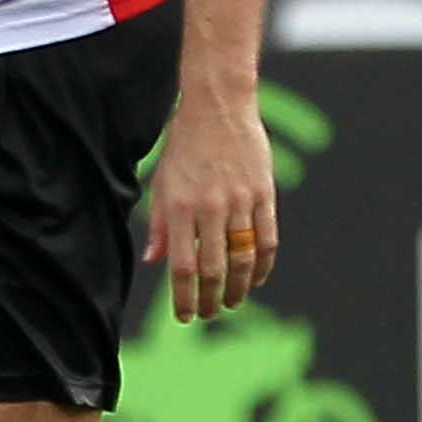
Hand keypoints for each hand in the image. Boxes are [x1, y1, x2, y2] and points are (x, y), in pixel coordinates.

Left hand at [144, 84, 277, 323]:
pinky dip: (263, 265)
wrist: (218, 106)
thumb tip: (154, 261)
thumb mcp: (162, 181)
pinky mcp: (263, 193)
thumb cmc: (184, 144)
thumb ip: (159, 224)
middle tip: (210, 314)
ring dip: (239, 289)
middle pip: (213, 269)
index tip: (185, 316)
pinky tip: (256, 279)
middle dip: (211, 300)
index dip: (184, 298)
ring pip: (243, 259)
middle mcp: (210, 208)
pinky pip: (267, 239)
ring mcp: (240, 201)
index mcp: (180, 207)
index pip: (182, 267)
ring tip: (233, 302)